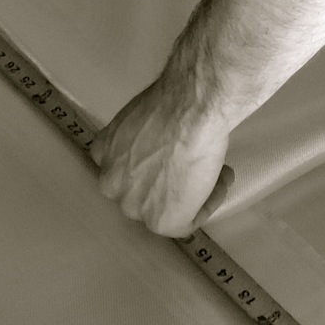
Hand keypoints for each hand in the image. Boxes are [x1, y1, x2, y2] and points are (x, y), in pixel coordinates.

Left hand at [90, 73, 234, 237]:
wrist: (190, 110)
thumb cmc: (173, 102)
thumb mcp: (143, 115)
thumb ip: (145, 136)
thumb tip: (165, 143)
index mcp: (104, 152)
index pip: (126, 168)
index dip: (155, 163)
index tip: (178, 154)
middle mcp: (111, 182)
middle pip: (143, 189)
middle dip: (170, 180)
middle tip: (196, 164)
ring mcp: (133, 206)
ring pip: (165, 207)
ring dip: (192, 193)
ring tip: (216, 171)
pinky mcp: (161, 222)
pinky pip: (188, 221)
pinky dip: (207, 203)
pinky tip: (221, 180)